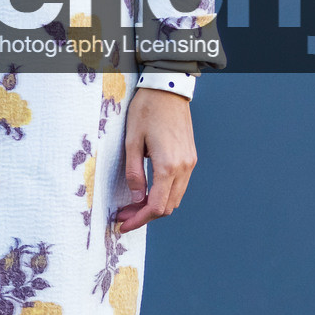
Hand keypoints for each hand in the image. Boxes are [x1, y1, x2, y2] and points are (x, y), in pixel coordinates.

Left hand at [114, 89, 196, 232]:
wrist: (169, 89)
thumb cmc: (147, 111)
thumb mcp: (132, 141)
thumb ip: (134, 173)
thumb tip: (137, 199)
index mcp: (168, 166)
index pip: (156, 207)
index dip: (139, 220)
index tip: (123, 224)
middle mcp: (183, 167)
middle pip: (168, 207)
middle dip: (145, 216)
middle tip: (124, 216)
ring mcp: (190, 163)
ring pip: (175, 198)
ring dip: (155, 206)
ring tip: (133, 206)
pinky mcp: (190, 157)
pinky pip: (179, 185)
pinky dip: (165, 195)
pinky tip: (148, 192)